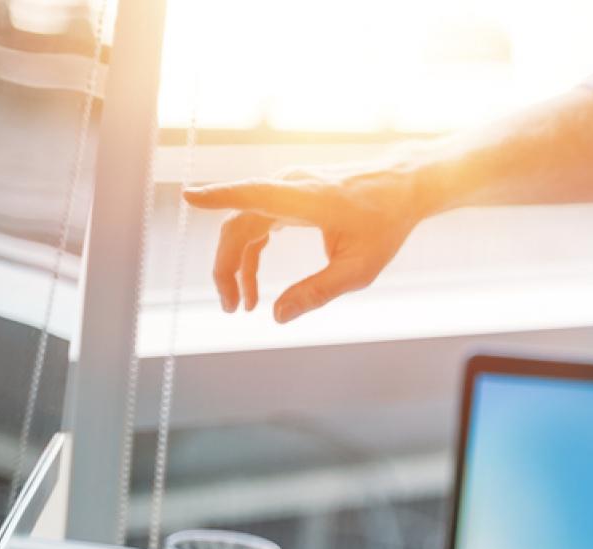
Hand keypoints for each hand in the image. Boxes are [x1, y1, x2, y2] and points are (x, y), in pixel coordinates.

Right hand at [182, 165, 424, 322]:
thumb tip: (277, 317)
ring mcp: (287, 189)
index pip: (253, 194)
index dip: (220, 196)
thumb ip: (318, 291)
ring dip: (238, 264)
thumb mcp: (359, 268)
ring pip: (245, 225)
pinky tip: (251, 281)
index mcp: (306, 198)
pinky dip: (252, 252)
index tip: (190, 197)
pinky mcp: (289, 195)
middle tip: (231, 308)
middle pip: (239, 225)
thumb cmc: (385, 225)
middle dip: (227, 268)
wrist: (402, 187)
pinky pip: (258, 222)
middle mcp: (289, 187)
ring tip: (243, 304)